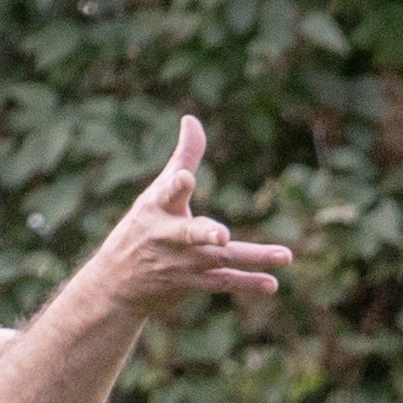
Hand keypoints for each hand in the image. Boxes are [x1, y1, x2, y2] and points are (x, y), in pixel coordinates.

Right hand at [96, 116, 291, 317]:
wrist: (117, 284)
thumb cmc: (143, 227)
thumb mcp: (157, 191)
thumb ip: (183, 157)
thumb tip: (191, 118)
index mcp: (158, 208)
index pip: (167, 193)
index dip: (176, 186)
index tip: (185, 179)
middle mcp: (168, 237)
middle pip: (190, 234)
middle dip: (205, 234)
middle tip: (222, 236)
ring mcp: (182, 263)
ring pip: (219, 260)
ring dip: (252, 258)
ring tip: (285, 256)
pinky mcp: (192, 284)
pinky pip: (223, 283)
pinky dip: (247, 283)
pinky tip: (272, 284)